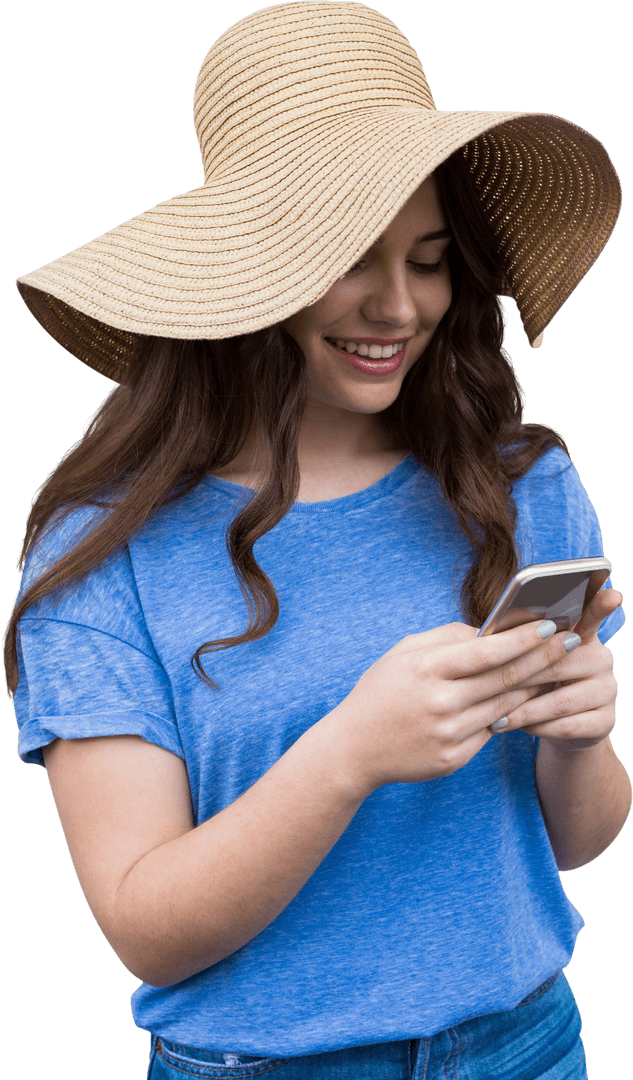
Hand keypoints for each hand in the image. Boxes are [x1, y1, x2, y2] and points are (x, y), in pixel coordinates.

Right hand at [327, 617, 582, 792]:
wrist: (354, 748)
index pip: (487, 652)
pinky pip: (492, 731)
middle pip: (506, 679)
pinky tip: (526, 700)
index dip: (524, 638)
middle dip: (544, 658)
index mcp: (428, 670)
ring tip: (557, 669)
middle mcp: (441, 703)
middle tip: (571, 643)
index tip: (551, 625)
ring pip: (507, 706)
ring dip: (536, 687)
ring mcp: (449, 734)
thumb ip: (446, 637)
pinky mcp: (454, 758)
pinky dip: (512, 714)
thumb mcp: (403, 653)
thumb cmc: (380, 692)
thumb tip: (489, 630)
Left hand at [503, 589, 622, 751]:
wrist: (562, 728)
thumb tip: (488, 639)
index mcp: (583, 637)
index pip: (592, 616)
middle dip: (518, 679)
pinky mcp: (606, 721)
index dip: (601, 605)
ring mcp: (608, 690)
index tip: (611, 594)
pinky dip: (538, 728)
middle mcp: (602, 659)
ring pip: (559, 701)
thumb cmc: (538, 685)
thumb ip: (523, 647)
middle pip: (557, 665)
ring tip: (496, 717)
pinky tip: (518, 727)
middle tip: (486, 688)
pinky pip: (567, 726)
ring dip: (524, 711)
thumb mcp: (530, 662)